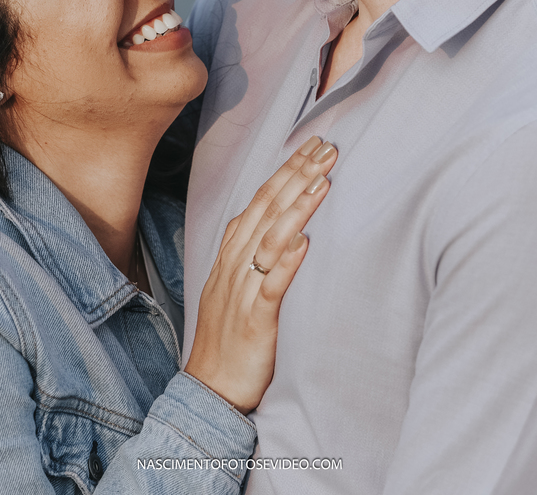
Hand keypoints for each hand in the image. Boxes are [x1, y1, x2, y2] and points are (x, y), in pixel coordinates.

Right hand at [185, 136, 336, 412]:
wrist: (209, 390)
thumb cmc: (230, 340)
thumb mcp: (237, 288)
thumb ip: (254, 256)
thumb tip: (286, 229)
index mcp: (231, 256)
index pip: (260, 202)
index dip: (285, 172)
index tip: (311, 146)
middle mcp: (234, 266)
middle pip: (266, 210)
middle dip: (297, 175)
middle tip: (327, 147)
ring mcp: (242, 292)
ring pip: (269, 240)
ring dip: (296, 208)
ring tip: (323, 180)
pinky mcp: (255, 321)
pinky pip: (271, 286)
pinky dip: (287, 263)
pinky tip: (304, 241)